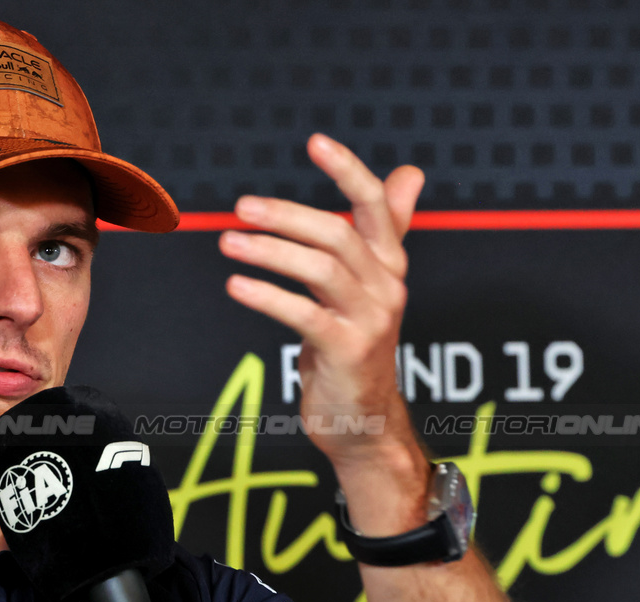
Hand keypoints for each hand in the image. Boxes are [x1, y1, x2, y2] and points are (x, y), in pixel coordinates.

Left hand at [219, 133, 429, 532]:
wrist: (364, 421)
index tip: (316, 142)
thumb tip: (410, 174)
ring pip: (321, 268)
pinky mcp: (347, 352)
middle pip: (338, 233)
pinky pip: (303, 314)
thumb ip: (384, 230)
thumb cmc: (355, 347)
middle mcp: (387, 287)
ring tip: (228, 242)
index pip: (376, 205)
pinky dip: (266, 295)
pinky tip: (237, 286)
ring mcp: (371, 321)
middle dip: (287, 214)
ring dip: (269, 251)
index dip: (348, 170)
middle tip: (242, 207)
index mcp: (389, 265)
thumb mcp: (370, 286)